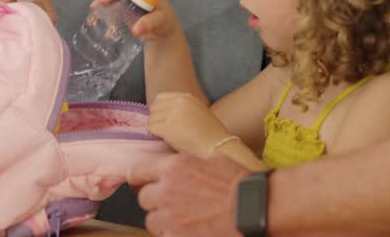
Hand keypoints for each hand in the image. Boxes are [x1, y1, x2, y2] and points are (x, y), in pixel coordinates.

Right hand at [92, 0, 180, 40]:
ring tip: (94, 17)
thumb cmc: (164, 21)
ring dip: (101, 5)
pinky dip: (104, 14)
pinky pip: (112, 6)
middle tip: (95, 7)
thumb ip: (149, 23)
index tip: (104, 0)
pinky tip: (99, 24)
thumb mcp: (159, 21)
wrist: (164, 30)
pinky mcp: (124, 7)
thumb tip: (135, 30)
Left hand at [132, 153, 246, 236]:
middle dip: (155, 201)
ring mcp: (170, 217)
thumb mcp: (214, 160)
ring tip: (182, 221)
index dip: (139, 177)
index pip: (138, 170)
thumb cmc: (239, 183)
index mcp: (173, 168)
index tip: (140, 181)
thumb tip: (186, 167)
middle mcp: (166, 191)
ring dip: (163, 221)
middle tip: (172, 203)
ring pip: (152, 222)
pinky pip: (166, 236)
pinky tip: (190, 231)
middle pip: (144, 199)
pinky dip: (174, 234)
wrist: (252, 208)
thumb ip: (191, 164)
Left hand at [149, 92, 229, 156]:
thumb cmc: (211, 135)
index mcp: (186, 97)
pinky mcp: (168, 127)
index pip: (160, 98)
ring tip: (168, 136)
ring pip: (152, 118)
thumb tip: (162, 114)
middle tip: (163, 130)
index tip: (163, 120)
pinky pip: (152, 128)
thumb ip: (182, 109)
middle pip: (154, 107)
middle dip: (156, 118)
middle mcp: (179, 102)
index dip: (160, 110)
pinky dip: (156, 135)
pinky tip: (167, 140)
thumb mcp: (198, 112)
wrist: (218, 146)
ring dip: (156, 127)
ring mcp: (173, 114)